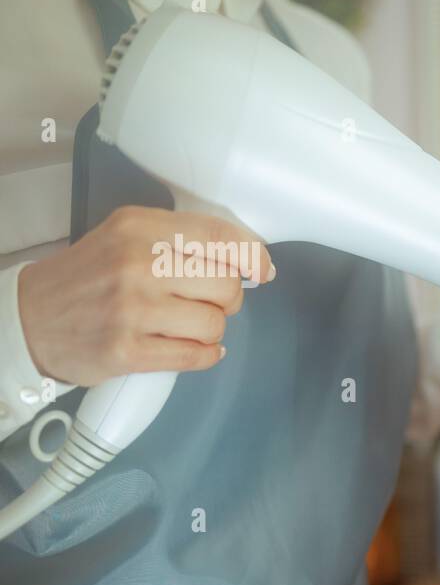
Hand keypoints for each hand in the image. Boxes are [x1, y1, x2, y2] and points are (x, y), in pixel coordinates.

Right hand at [17, 205, 273, 386]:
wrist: (31, 318)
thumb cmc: (89, 277)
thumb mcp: (128, 236)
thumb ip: (182, 240)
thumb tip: (248, 260)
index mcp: (140, 228)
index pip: (220, 237)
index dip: (252, 257)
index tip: (262, 270)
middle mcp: (137, 265)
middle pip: (226, 286)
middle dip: (226, 300)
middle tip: (205, 302)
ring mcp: (132, 310)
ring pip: (215, 324)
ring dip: (210, 330)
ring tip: (184, 326)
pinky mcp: (127, 351)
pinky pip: (196, 356)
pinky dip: (203, 355)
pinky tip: (189, 348)